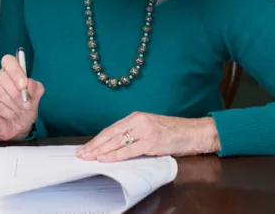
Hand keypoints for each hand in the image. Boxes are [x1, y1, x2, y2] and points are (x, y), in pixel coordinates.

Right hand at [0, 54, 44, 140]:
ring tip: (18, 111)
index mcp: (9, 72)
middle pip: (3, 77)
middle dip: (17, 93)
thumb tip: (28, 84)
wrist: (18, 127)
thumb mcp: (35, 97)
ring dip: (13, 105)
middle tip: (25, 104)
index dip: (15, 72)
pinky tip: (10, 115)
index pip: (8, 61)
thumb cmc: (25, 108)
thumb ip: (35, 88)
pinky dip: (7, 113)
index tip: (24, 85)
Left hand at [75, 112, 219, 161]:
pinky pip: (129, 150)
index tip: (85, 147)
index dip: (97, 139)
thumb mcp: (150, 129)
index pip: (111, 129)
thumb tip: (114, 146)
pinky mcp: (152, 141)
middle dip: (94, 145)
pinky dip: (115, 155)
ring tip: (88, 157)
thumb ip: (134, 134)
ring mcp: (145, 130)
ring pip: (117, 141)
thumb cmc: (173, 132)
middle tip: (81, 154)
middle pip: (110, 134)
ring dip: (100, 150)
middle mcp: (138, 121)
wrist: (194, 132)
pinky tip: (105, 158)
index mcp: (136, 117)